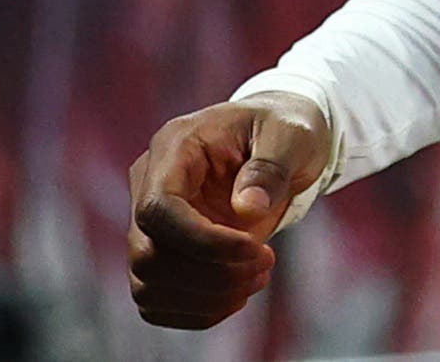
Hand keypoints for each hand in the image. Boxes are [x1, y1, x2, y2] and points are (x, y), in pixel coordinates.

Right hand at [127, 95, 332, 329]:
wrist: (279, 141)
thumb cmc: (284, 128)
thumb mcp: (291, 132)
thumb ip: (270, 166)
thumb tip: (247, 209)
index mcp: (175, 147)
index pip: (158, 209)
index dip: (201, 241)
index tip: (254, 249)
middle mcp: (150, 185)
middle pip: (148, 254)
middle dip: (211, 273)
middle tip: (266, 264)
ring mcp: (150, 223)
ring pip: (148, 284)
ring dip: (207, 297)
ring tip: (258, 277)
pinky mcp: (162, 253)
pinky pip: (158, 300)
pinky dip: (198, 310)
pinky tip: (239, 294)